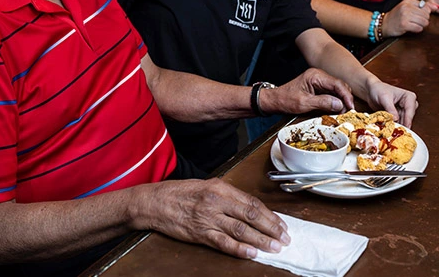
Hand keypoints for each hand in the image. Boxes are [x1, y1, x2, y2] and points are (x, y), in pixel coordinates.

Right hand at [141, 178, 289, 258]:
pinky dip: (239, 249)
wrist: (154, 202)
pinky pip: (223, 243)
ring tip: (274, 247)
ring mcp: (208, 218)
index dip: (269, 214)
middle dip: (271, 228)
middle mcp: (215, 201)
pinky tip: (251, 253)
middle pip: (250, 215)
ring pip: (241, 230)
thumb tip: (249, 208)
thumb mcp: (205, 186)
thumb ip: (226, 195)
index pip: (251, 202)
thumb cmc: (178, 193)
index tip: (281, 223)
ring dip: (261, 240)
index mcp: (219, 187)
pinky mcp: (200, 233)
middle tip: (284, 237)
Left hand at [262, 68, 353, 115]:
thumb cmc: (286, 100)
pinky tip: (337, 109)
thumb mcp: (304, 103)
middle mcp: (319, 76)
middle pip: (339, 86)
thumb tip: (340, 104)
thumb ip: (323, 102)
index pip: (337, 84)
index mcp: (315, 76)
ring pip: (337, 90)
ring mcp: (319, 81)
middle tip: (347, 111)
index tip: (351, 107)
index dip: (346, 96)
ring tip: (343, 111)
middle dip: (345, 98)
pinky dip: (336, 101)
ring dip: (341, 100)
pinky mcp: (318, 88)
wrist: (275, 100)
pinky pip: (331, 93)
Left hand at [364, 80, 417, 127]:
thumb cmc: (378, 90)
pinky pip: (398, 122)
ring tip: (391, 130)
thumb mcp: (384, 98)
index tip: (405, 128)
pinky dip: (394, 125)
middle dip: (402, 124)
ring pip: (403, 121)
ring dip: (397, 126)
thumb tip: (396, 119)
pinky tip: (389, 129)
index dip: (407, 120)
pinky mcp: (398, 115)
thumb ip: (390, 109)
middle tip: (396, 131)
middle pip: (408, 117)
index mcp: (409, 97)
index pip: (410, 110)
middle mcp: (409, 104)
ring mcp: (404, 110)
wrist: (371, 91)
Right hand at [382, 0, 432, 36]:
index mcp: (408, 0)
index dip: (425, 14)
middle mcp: (406, 6)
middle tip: (415, 21)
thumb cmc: (398, 16)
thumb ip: (423, 6)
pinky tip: (411, 28)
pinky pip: (419, 28)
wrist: (384, 24)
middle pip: (426, 15)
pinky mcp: (404, 24)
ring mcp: (405, 15)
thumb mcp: (408, 7)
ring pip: (424, 22)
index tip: (418, 16)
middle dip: (424, 20)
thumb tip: (437, 7)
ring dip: (421, 25)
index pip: (426, 7)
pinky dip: (417, 30)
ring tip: (413, 24)